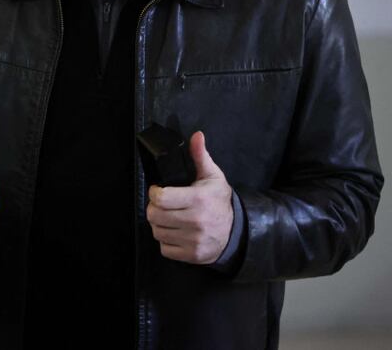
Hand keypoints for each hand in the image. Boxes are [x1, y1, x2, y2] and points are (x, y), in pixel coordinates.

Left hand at [146, 131, 232, 263]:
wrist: (237, 231)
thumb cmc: (220, 202)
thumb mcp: (212, 177)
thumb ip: (200, 156)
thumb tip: (196, 136)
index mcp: (198, 199)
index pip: (161, 198)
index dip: (155, 193)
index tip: (159, 190)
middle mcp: (195, 221)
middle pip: (155, 215)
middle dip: (154, 208)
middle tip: (163, 205)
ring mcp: (194, 240)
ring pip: (157, 232)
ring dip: (159, 225)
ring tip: (169, 218)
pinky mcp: (192, 255)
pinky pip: (164, 249)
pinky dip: (166, 241)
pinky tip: (175, 232)